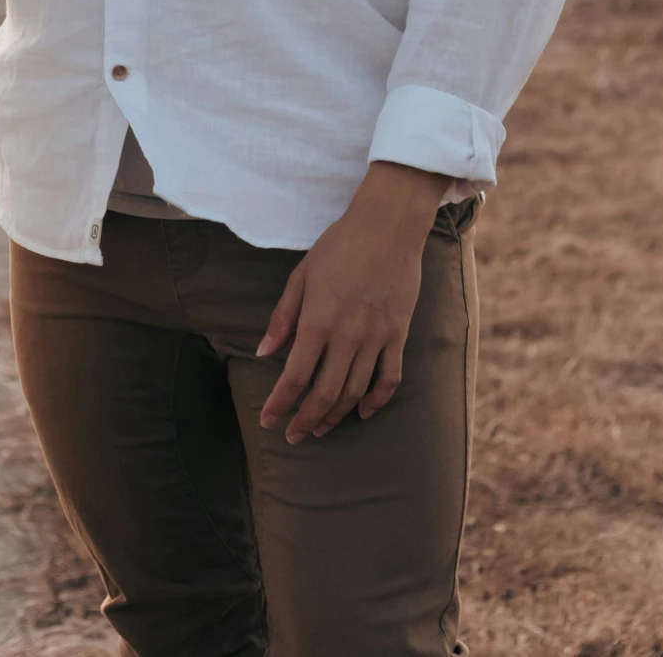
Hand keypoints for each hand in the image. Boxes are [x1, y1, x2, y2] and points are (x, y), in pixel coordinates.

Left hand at [255, 162, 446, 441]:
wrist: (388, 227)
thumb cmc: (338, 245)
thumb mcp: (301, 275)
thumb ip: (283, 317)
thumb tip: (264, 353)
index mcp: (317, 320)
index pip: (295, 376)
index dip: (280, 404)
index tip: (268, 420)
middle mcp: (347, 336)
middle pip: (325, 394)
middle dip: (306, 420)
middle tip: (293, 436)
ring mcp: (376, 338)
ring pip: (354, 392)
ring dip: (335, 415)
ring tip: (321, 427)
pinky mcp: (398, 335)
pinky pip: (389, 379)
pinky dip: (376, 400)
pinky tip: (362, 410)